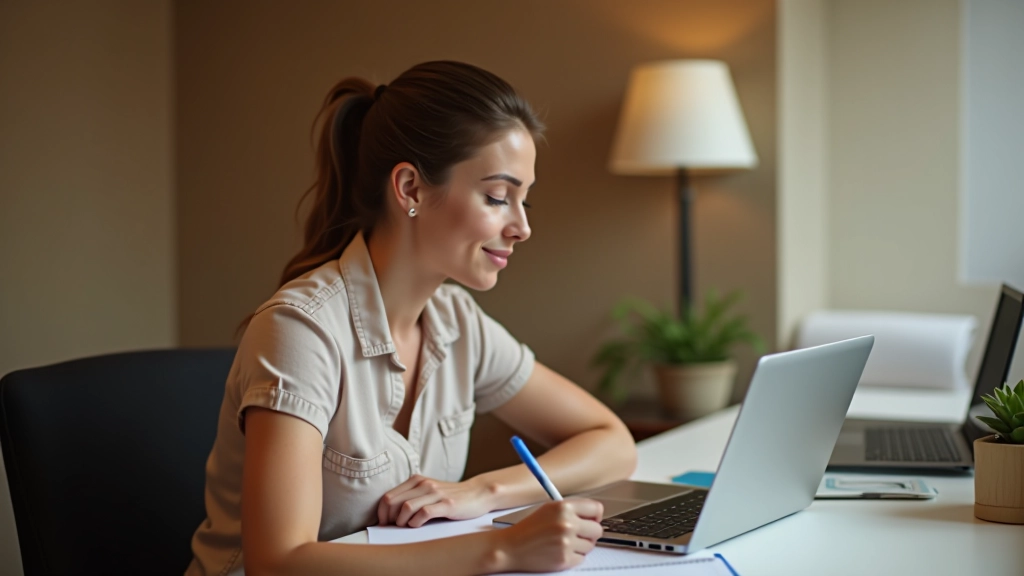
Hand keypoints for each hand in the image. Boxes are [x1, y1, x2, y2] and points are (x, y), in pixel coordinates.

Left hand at [377, 474, 495, 527]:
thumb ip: (411, 497)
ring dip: (401, 521)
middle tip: (392, 528)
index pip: (388, 496)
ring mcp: (435, 493)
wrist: (477, 493)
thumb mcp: (428, 491)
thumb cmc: (450, 496)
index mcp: (416, 480)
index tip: (384, 523)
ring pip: (406, 507)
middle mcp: (424, 484)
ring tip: (406, 526)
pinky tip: (418, 525)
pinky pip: (424, 513)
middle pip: (393, 501)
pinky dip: (416, 522)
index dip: (382, 512)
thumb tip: (389, 515)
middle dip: (388, 518)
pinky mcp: (446, 504)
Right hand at [492, 499, 603, 572]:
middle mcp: (567, 524)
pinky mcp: (565, 560)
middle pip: (597, 530)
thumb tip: (594, 515)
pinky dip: (573, 557)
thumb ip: (572, 509)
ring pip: (590, 546)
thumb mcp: (549, 508)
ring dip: (580, 545)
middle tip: (579, 534)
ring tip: (564, 542)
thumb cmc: (529, 528)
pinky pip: (581, 559)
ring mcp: (566, 543)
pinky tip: (560, 551)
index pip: (597, 508)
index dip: (595, 515)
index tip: (592, 519)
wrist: (511, 547)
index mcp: (564, 507)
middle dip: (590, 533)